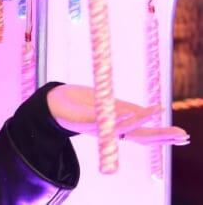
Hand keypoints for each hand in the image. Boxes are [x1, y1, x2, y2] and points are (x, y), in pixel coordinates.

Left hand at [47, 84, 188, 145]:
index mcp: (118, 129)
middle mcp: (111, 132)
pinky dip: (115, 118)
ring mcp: (98, 128)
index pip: (146, 135)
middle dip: (161, 135)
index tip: (185, 137)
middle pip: (140, 136)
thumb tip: (151, 112)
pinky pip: (102, 122)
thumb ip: (128, 111)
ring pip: (123, 127)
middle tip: (182, 135)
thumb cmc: (84, 105)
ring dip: (140, 119)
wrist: (55, 103)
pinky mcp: (83, 121)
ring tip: (156, 110)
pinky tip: (128, 114)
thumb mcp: (111, 106)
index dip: (164, 136)